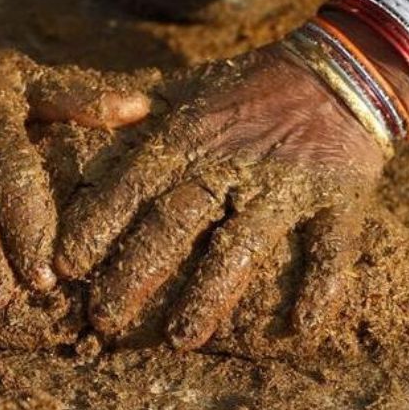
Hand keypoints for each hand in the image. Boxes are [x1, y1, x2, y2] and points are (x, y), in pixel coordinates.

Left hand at [55, 32, 408, 349]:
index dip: (99, 225)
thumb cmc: (251, 85)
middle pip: (176, 222)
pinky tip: (299, 326)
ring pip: (242, 244)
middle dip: (136, 272)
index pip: (134, 185)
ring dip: (210, 294)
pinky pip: (329, 246)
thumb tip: (79, 118)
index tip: (67, 267)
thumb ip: (134, 106)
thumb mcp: (187, 86)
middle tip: (104, 319)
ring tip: (180, 339)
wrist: (341, 69)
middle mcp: (231, 163)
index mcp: (190, 136)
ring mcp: (286, 184)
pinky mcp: (337, 198)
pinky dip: (320, 284)